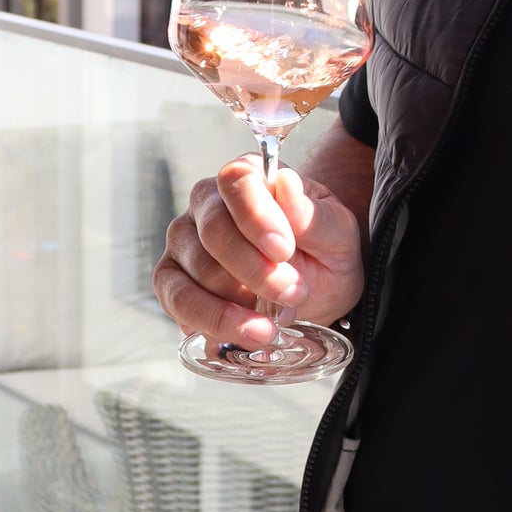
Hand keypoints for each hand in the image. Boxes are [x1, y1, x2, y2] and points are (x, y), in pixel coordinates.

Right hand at [153, 156, 366, 352]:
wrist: (318, 292)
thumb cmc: (325, 252)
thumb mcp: (338, 234)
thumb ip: (313, 214)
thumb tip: (286, 184)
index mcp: (249, 178)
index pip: (236, 180)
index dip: (256, 217)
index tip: (284, 250)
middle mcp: (207, 204)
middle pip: (214, 231)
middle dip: (256, 271)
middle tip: (294, 293)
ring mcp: (185, 243)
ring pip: (197, 272)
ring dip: (238, 304)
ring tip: (275, 323)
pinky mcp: (172, 282)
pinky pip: (178, 302)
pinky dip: (213, 323)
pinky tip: (245, 333)